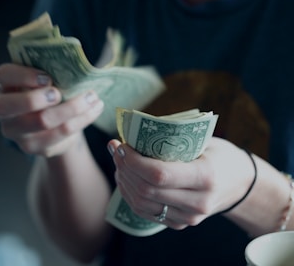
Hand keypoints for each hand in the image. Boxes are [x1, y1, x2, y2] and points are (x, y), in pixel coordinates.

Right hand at [0, 63, 103, 156]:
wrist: (52, 122)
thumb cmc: (48, 90)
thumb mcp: (45, 77)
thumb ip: (52, 69)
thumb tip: (78, 66)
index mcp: (4, 84)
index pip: (4, 76)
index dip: (24, 76)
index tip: (47, 77)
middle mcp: (2, 109)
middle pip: (11, 106)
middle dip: (38, 98)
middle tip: (59, 93)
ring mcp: (15, 131)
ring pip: (43, 121)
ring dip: (72, 107)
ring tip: (92, 97)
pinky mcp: (33, 147)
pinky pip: (61, 133)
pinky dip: (83, 119)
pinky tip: (95, 108)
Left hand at [108, 137, 254, 229]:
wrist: (240, 184)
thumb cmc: (221, 155)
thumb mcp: (204, 141)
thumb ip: (174, 139)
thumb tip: (136, 132)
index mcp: (205, 177)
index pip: (159, 174)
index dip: (133, 161)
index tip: (121, 145)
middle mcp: (197, 202)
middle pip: (146, 190)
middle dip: (124, 168)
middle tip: (116, 149)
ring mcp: (188, 217)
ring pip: (142, 204)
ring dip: (124, 181)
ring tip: (119, 162)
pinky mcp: (180, 223)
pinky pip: (146, 212)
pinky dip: (130, 194)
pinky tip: (126, 178)